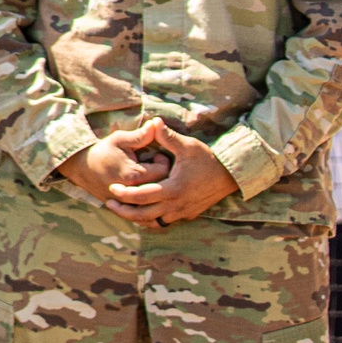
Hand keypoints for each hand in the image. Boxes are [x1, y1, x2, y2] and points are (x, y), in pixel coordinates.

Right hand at [55, 119, 173, 204]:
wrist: (80, 167)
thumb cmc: (101, 151)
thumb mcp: (119, 139)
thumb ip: (140, 135)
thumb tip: (157, 124)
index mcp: (134, 174)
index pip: (163, 171)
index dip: (164, 161)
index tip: (157, 155)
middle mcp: (132, 192)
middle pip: (161, 189)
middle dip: (163, 177)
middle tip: (155, 166)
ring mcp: (126, 204)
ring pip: (153, 204)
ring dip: (158, 194)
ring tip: (152, 180)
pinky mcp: (121, 210)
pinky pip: (142, 216)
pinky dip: (149, 209)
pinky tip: (150, 199)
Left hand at [105, 125, 239, 227]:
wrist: (231, 175)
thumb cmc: (208, 159)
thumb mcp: (188, 146)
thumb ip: (168, 137)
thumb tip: (153, 121)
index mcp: (173, 189)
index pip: (142, 196)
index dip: (124, 194)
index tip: (111, 188)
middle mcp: (177, 204)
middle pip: (144, 215)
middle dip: (125, 211)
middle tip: (110, 204)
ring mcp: (183, 212)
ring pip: (154, 222)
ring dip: (137, 218)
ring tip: (122, 210)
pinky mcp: (188, 214)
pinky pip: (165, 222)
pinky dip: (152, 220)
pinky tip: (142, 212)